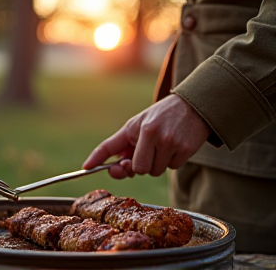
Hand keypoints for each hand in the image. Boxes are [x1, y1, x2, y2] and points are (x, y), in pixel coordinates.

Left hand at [82, 94, 210, 178]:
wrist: (193, 107)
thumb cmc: (162, 116)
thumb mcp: (141, 123)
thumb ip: (127, 143)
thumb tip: (118, 166)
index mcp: (136, 127)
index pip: (111, 145)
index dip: (96, 157)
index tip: (85, 167)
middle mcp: (151, 135)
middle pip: (138, 169)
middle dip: (141, 164)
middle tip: (150, 149)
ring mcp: (169, 143)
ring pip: (155, 171)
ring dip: (158, 162)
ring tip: (165, 143)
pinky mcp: (184, 151)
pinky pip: (171, 168)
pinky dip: (172, 160)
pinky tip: (176, 145)